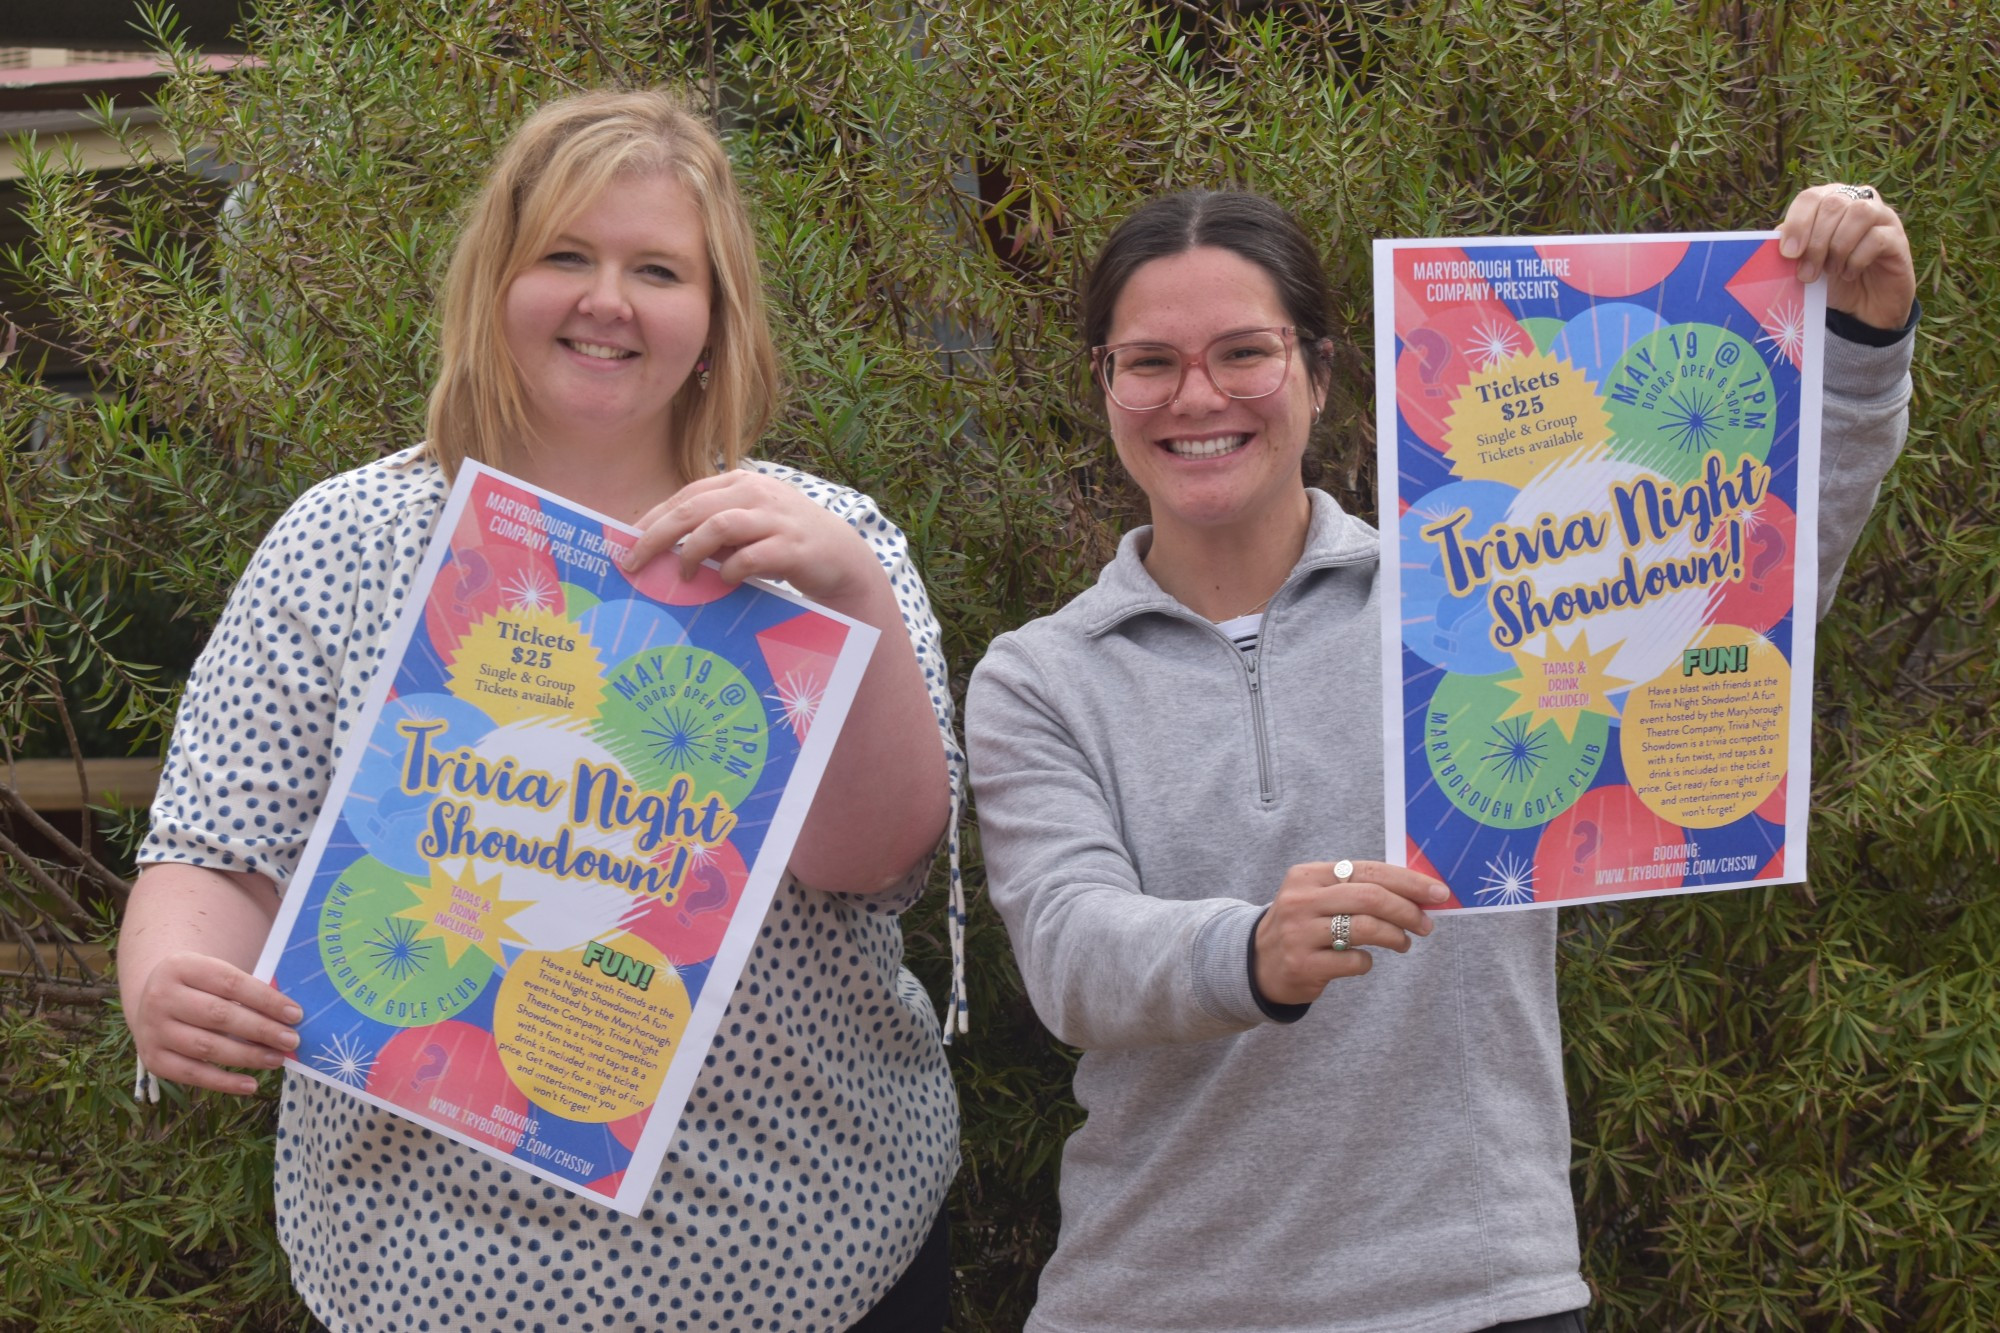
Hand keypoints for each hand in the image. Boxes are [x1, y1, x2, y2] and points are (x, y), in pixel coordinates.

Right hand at [130, 952, 300, 1095]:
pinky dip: (224, 1082)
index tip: (296, 1014)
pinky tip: (251, 1085)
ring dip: (247, 1056)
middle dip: (261, 1030)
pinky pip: (192, 1074)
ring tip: (277, 1059)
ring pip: (207, 1047)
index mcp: (181, 966)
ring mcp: (152, 1030)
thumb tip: (288, 1018)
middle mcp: (161, 997)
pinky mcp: (152, 1059)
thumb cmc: (200, 987)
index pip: (231, 983)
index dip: (266, 1000)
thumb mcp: (214, 975)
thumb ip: (246, 990)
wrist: (152, 1000)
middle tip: (291, 1040)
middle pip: (219, 1016)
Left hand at [621, 471, 882, 606]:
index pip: (686, 496)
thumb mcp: (748, 525)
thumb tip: (661, 548)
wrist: (840, 557)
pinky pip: (750, 557)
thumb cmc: (784, 542)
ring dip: (692, 553)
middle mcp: (756, 493)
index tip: (626, 543)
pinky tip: (724, 582)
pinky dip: (730, 571)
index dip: (653, 519)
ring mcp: (776, 517)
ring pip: (718, 526)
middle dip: (657, 536)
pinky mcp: (792, 546)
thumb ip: (712, 529)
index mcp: (740, 483)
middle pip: (693, 509)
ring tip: (681, 576)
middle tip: (634, 562)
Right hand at [1253, 860, 1447, 1005]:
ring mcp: (1300, 933)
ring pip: (1366, 928)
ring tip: (1403, 943)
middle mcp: (1301, 900)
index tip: (1438, 893)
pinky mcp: (1303, 965)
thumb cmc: (1304, 925)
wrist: (1258, 963)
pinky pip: (1355, 961)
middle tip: (1426, 924)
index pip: (1369, 870)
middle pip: (1370, 897)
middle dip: (1408, 910)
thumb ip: (1359, 889)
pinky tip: (1365, 960)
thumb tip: (1418, 892)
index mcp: (1308, 875)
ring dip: (1396, 936)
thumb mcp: (1320, 897)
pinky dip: (1369, 961)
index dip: (1409, 881)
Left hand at [1778, 184, 1915, 331]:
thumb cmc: (1832, 279)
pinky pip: (1877, 238)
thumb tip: (1777, 237)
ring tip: (1830, 272)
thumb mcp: (1806, 262)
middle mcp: (1859, 201)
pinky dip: (1857, 259)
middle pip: (1833, 204)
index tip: (1788, 253)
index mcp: (1831, 201)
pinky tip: (1849, 274)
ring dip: (1838, 247)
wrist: (1864, 306)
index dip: (1797, 222)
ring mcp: (1883, 217)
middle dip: (1815, 242)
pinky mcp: (1898, 238)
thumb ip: (1793, 247)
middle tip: (1806, 274)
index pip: (1811, 197)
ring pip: (1859, 213)